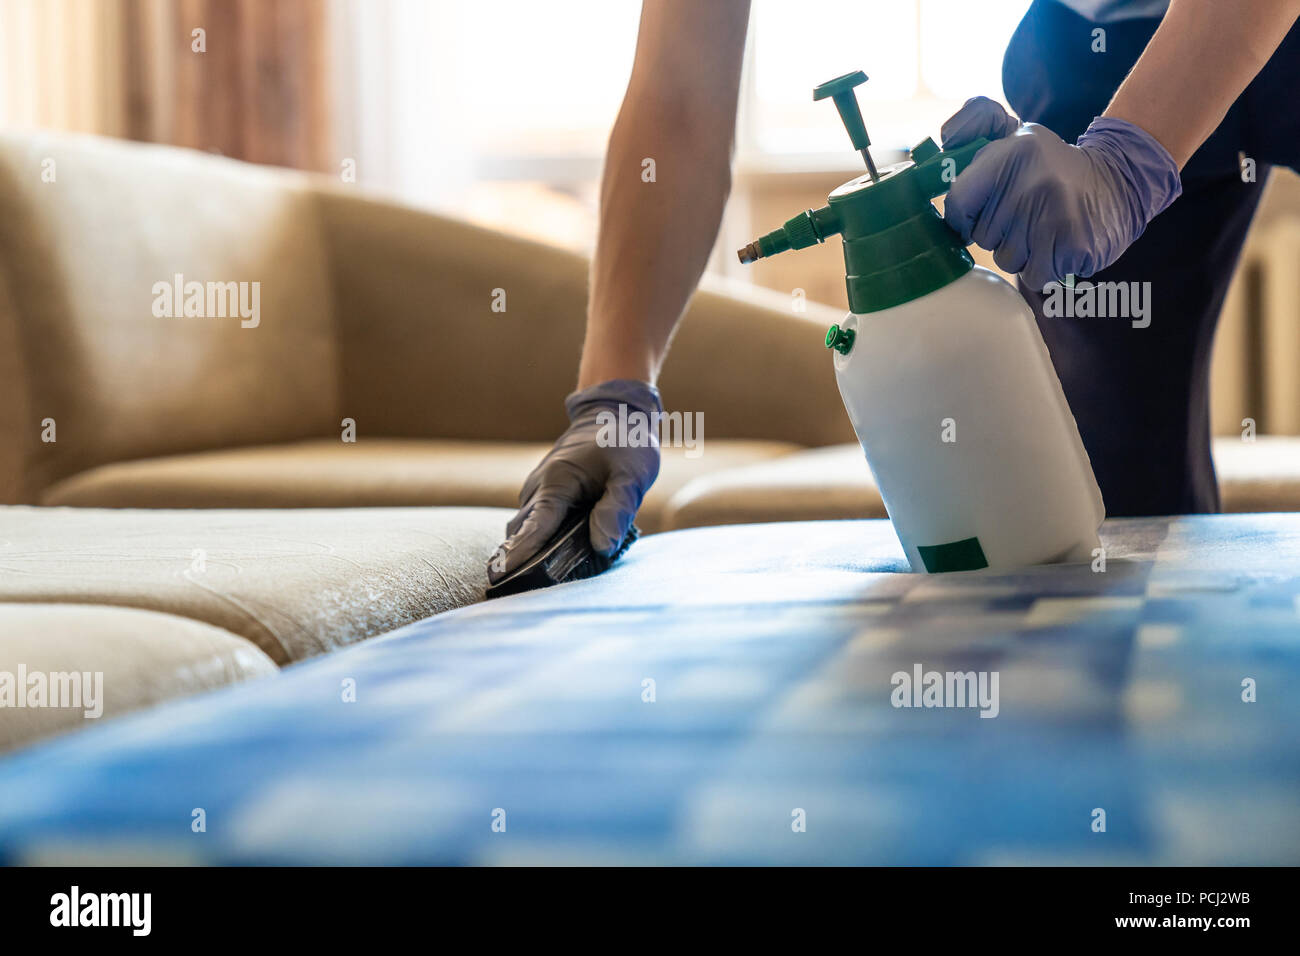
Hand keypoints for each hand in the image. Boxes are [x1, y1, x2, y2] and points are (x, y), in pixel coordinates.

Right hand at [488, 379, 661, 582]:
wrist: (614, 413)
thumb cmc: (624, 442)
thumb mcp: (632, 475)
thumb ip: (617, 509)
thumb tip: (602, 546)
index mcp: (558, 481)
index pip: (536, 524)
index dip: (522, 552)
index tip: (504, 575)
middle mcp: (539, 488)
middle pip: (521, 532)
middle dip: (519, 561)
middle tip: (521, 593)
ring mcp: (538, 492)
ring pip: (525, 529)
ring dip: (530, 553)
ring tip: (538, 584)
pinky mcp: (544, 496)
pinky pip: (536, 524)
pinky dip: (540, 541)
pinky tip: (555, 561)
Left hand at [940, 97, 1182, 290]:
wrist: (1121, 179)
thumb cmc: (1052, 164)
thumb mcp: (1016, 133)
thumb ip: (976, 123)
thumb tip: (944, 139)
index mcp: (1010, 153)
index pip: (957, 204)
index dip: (964, 216)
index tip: (980, 211)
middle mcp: (1029, 184)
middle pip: (983, 237)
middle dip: (1000, 231)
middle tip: (1028, 212)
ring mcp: (1052, 218)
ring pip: (1007, 260)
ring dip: (1022, 251)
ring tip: (1045, 226)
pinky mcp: (1072, 248)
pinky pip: (1034, 276)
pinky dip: (1044, 266)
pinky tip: (1059, 243)